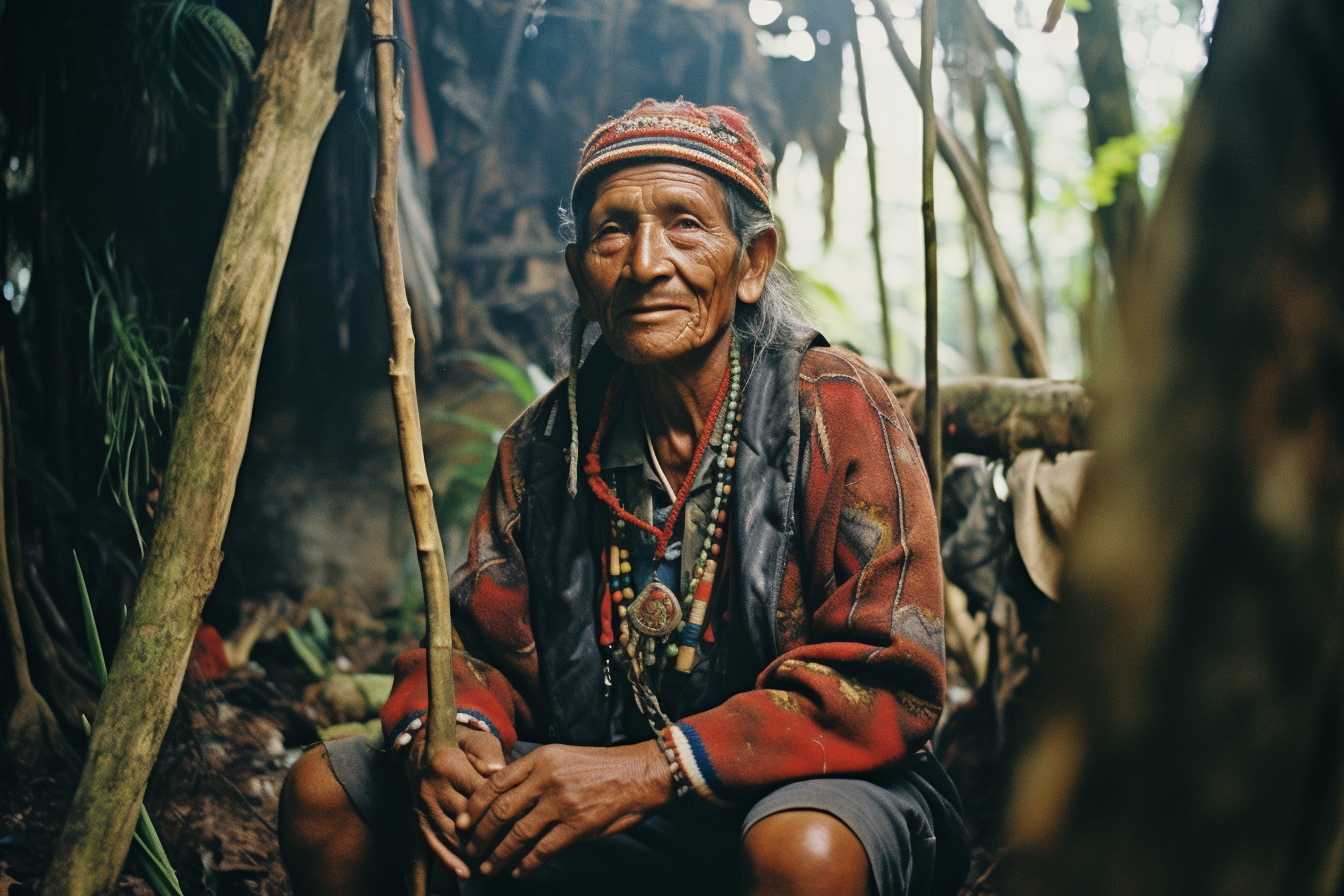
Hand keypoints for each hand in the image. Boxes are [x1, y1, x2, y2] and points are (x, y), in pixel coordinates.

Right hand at [406, 724, 506, 877]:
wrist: (425, 749)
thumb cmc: (461, 745)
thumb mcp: (478, 741)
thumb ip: (488, 755)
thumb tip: (499, 770)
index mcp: (447, 764)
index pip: (478, 791)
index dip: (501, 804)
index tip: (523, 815)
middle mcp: (432, 787)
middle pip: (464, 816)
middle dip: (489, 831)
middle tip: (515, 844)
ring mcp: (424, 805)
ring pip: (449, 834)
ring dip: (470, 852)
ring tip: (494, 863)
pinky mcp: (420, 818)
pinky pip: (432, 842)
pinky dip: (447, 859)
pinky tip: (464, 871)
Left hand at [462, 740, 673, 878]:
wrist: (639, 774)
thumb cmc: (600, 766)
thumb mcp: (562, 756)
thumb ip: (533, 771)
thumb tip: (500, 789)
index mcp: (541, 759)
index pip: (496, 783)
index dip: (474, 806)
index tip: (462, 822)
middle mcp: (548, 779)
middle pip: (501, 811)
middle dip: (480, 834)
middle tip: (471, 848)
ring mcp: (563, 803)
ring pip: (518, 834)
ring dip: (499, 855)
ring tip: (489, 867)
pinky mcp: (578, 826)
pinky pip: (543, 850)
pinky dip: (526, 864)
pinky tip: (518, 871)